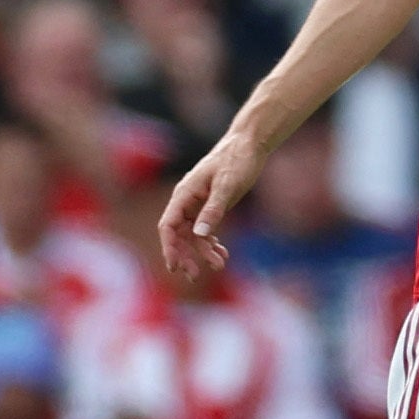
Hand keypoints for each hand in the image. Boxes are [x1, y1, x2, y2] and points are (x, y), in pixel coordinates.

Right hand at [157, 131, 267, 280]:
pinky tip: (222, 252)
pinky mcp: (211, 205)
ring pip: (194, 234)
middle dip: (186, 255)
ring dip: (202, 251)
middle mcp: (187, 200)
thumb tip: (200, 234)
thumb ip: (214, 208)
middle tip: (195, 275)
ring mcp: (198, 203)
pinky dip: (211, 242)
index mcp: (184, 194)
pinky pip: (205, 229)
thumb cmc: (237, 159)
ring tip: (218, 264)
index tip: (175, 266)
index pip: (168, 226)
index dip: (169, 247)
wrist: (250, 143)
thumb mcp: (228, 184)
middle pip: (179, 235)